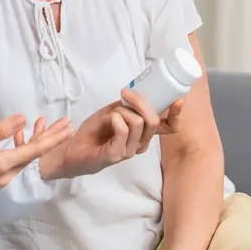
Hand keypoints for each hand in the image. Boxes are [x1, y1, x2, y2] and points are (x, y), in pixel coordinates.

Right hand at [0, 115, 71, 206]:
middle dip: (50, 138)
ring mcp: (0, 178)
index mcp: (3, 165)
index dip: (52, 138)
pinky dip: (22, 147)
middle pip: (33, 154)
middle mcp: (6, 174)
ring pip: (24, 157)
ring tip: (46, 125)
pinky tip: (21, 137)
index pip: (34, 150)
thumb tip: (22, 119)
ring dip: (36, 141)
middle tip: (66, 124)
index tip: (67, 127)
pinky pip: (15, 161)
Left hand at [39, 89, 181, 180]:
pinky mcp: (115, 155)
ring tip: (110, 114)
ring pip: (138, 123)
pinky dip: (116, 119)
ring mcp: (129, 151)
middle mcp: (140, 144)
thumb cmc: (94, 130)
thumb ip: (127, 106)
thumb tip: (138, 94)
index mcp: (143, 134)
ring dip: (122, 111)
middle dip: (140, 101)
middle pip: (153, 120)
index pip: (168, 128)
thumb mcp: (113, 111)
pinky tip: (109, 119)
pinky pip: (123, 131)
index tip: (178, 100)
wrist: (72, 148)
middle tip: (124, 94)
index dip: (176, 115)